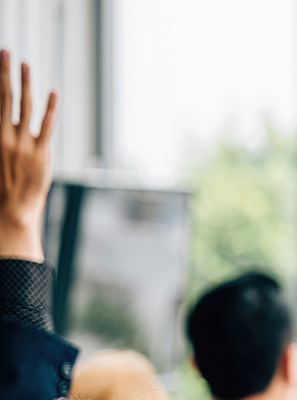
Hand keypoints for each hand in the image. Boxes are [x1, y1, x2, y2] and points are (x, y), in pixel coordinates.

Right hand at [0, 51, 57, 261]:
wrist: (11, 211)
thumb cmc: (0, 186)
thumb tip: (3, 118)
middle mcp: (4, 136)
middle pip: (3, 97)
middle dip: (3, 72)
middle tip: (5, 51)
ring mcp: (23, 144)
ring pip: (25, 106)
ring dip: (25, 82)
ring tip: (24, 63)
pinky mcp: (41, 153)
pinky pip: (46, 126)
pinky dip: (50, 108)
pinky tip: (53, 92)